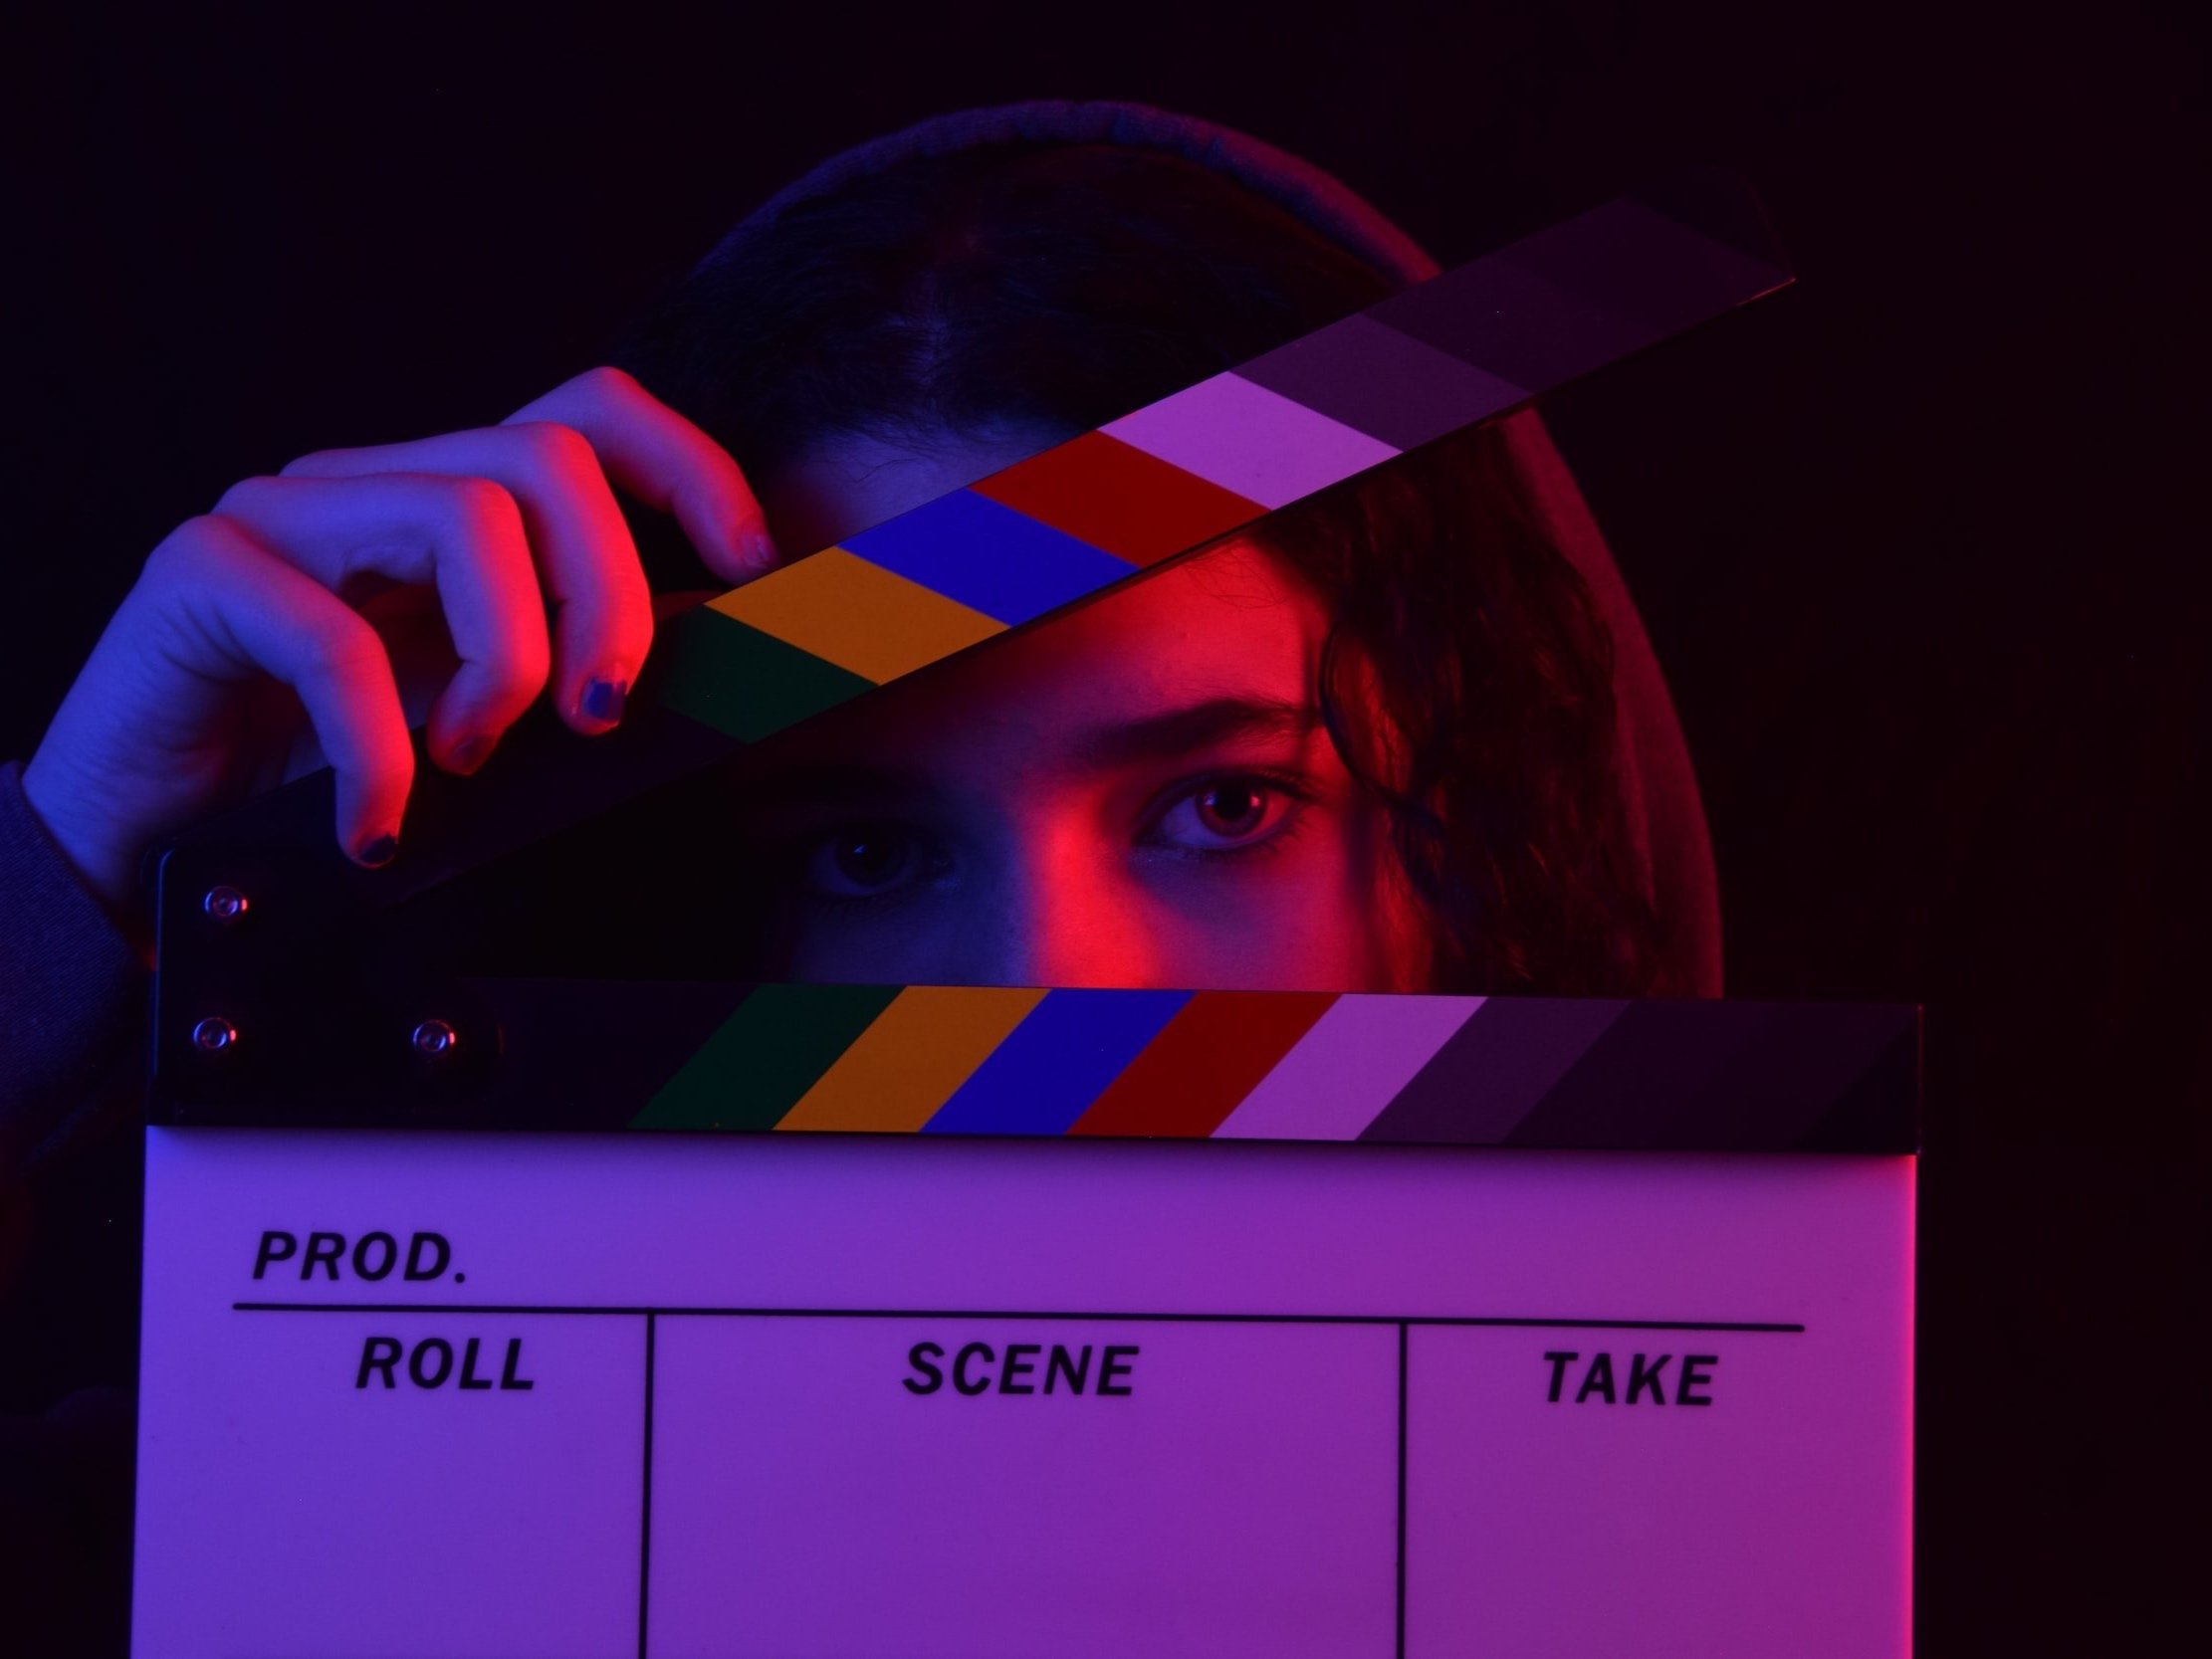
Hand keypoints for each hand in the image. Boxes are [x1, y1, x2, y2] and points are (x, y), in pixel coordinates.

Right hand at [22, 367, 775, 919]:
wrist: (143, 860)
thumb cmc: (321, 789)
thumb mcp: (482, 728)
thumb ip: (571, 675)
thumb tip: (716, 652)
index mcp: (449, 508)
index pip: (587, 417)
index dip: (689, 469)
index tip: (752, 566)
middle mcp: (372, 488)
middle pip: (548, 456)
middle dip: (612, 593)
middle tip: (601, 716)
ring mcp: (285, 517)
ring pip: (464, 516)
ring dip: (504, 662)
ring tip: (472, 761)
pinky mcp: (201, 575)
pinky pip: (334, 634)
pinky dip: (383, 748)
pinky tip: (381, 824)